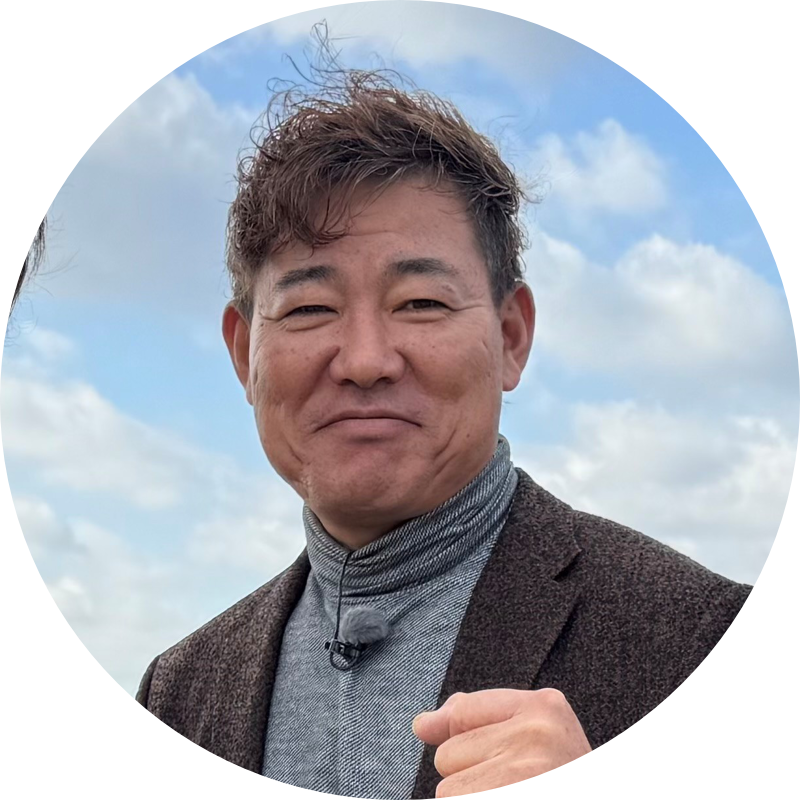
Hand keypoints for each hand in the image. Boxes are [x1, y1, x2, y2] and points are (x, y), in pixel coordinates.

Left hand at [412, 688, 591, 796]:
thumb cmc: (558, 774)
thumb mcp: (534, 737)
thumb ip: (477, 720)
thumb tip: (421, 724)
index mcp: (545, 707)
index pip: (462, 712)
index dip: (469, 744)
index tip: (505, 766)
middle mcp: (536, 735)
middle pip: (448, 754)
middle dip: (471, 779)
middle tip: (517, 787)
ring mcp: (523, 775)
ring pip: (447, 792)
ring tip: (511, 797)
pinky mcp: (507, 795)